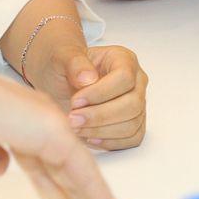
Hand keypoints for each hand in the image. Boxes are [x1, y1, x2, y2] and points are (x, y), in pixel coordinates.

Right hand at [0, 54, 127, 198]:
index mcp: (20, 121)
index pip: (45, 164)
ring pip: (81, 172)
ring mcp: (50, 124)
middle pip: (67, 169)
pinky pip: (82, 172)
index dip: (58, 189)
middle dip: (83, 196)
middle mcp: (40, 119)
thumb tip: (1, 170)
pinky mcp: (55, 134)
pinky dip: (98, 195)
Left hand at [33, 42, 148, 150]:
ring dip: (102, 131)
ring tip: (76, 128)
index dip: (101, 93)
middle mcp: (136, 81)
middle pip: (132, 104)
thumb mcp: (62, 57)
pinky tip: (89, 137)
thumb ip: (75, 63)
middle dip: (100, 116)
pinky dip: (110, 142)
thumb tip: (88, 78)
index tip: (76, 101)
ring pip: (132, 124)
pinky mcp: (133, 123)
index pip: (124, 78)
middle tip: (73, 119)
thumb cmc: (64, 66)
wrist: (61, 80)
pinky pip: (131, 138)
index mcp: (124, 59)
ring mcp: (137, 103)